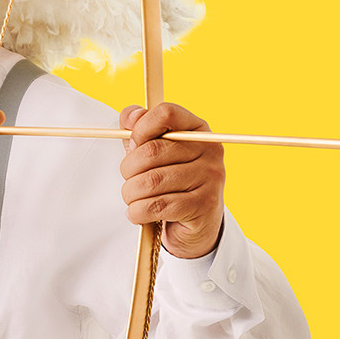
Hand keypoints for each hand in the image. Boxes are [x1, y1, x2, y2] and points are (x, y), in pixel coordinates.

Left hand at [119, 103, 224, 258]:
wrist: (198, 225)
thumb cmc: (173, 184)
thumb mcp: (156, 154)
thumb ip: (141, 131)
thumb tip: (130, 116)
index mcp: (197, 130)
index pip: (166, 113)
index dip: (141, 128)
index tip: (132, 145)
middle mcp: (209, 151)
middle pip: (152, 151)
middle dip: (129, 169)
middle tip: (129, 180)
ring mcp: (210, 178)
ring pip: (151, 181)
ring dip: (131, 193)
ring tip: (132, 199)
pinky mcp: (203, 205)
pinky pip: (158, 206)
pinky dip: (138, 211)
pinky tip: (139, 213)